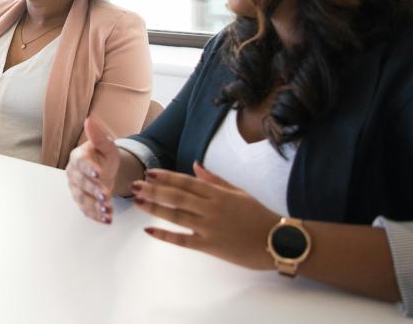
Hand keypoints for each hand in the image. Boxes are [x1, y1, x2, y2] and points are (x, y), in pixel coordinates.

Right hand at [66, 118, 120, 223]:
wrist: (106, 170)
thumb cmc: (104, 156)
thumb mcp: (106, 145)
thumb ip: (99, 136)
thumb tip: (89, 120)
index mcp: (78, 157)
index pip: (81, 163)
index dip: (89, 168)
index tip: (98, 173)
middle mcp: (73, 174)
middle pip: (82, 183)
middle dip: (94, 190)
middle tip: (106, 196)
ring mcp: (76, 189)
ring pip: (83, 199)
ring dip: (95, 206)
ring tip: (108, 210)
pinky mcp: (81, 201)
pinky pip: (86, 210)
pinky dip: (96, 215)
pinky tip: (106, 219)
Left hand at [134, 162, 276, 270]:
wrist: (277, 241)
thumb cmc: (259, 215)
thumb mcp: (239, 192)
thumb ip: (215, 180)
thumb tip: (195, 166)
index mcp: (218, 193)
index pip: (187, 182)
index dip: (167, 177)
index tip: (150, 172)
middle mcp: (211, 208)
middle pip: (177, 197)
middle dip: (154, 190)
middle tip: (135, 186)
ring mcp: (209, 227)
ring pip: (177, 215)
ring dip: (155, 208)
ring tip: (138, 202)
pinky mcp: (209, 246)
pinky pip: (183, 240)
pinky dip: (165, 235)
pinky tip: (150, 230)